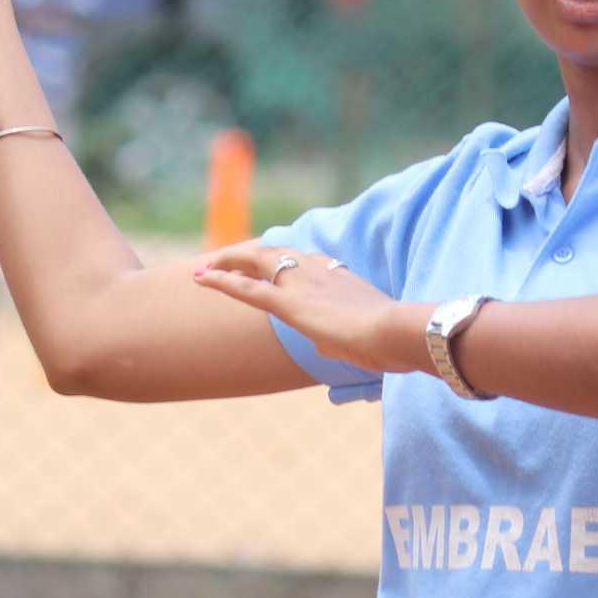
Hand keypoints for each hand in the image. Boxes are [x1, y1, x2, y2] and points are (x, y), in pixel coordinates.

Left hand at [193, 241, 425, 376]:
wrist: (396, 332)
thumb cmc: (391, 339)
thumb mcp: (367, 335)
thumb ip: (340, 336)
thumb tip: (325, 344)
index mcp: (340, 273)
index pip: (303, 259)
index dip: (282, 260)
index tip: (268, 263)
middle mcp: (318, 269)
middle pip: (275, 253)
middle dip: (248, 255)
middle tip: (226, 261)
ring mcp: (302, 283)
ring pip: (256, 262)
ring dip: (229, 262)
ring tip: (206, 268)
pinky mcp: (289, 304)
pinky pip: (247, 289)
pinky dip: (221, 281)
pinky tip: (201, 278)